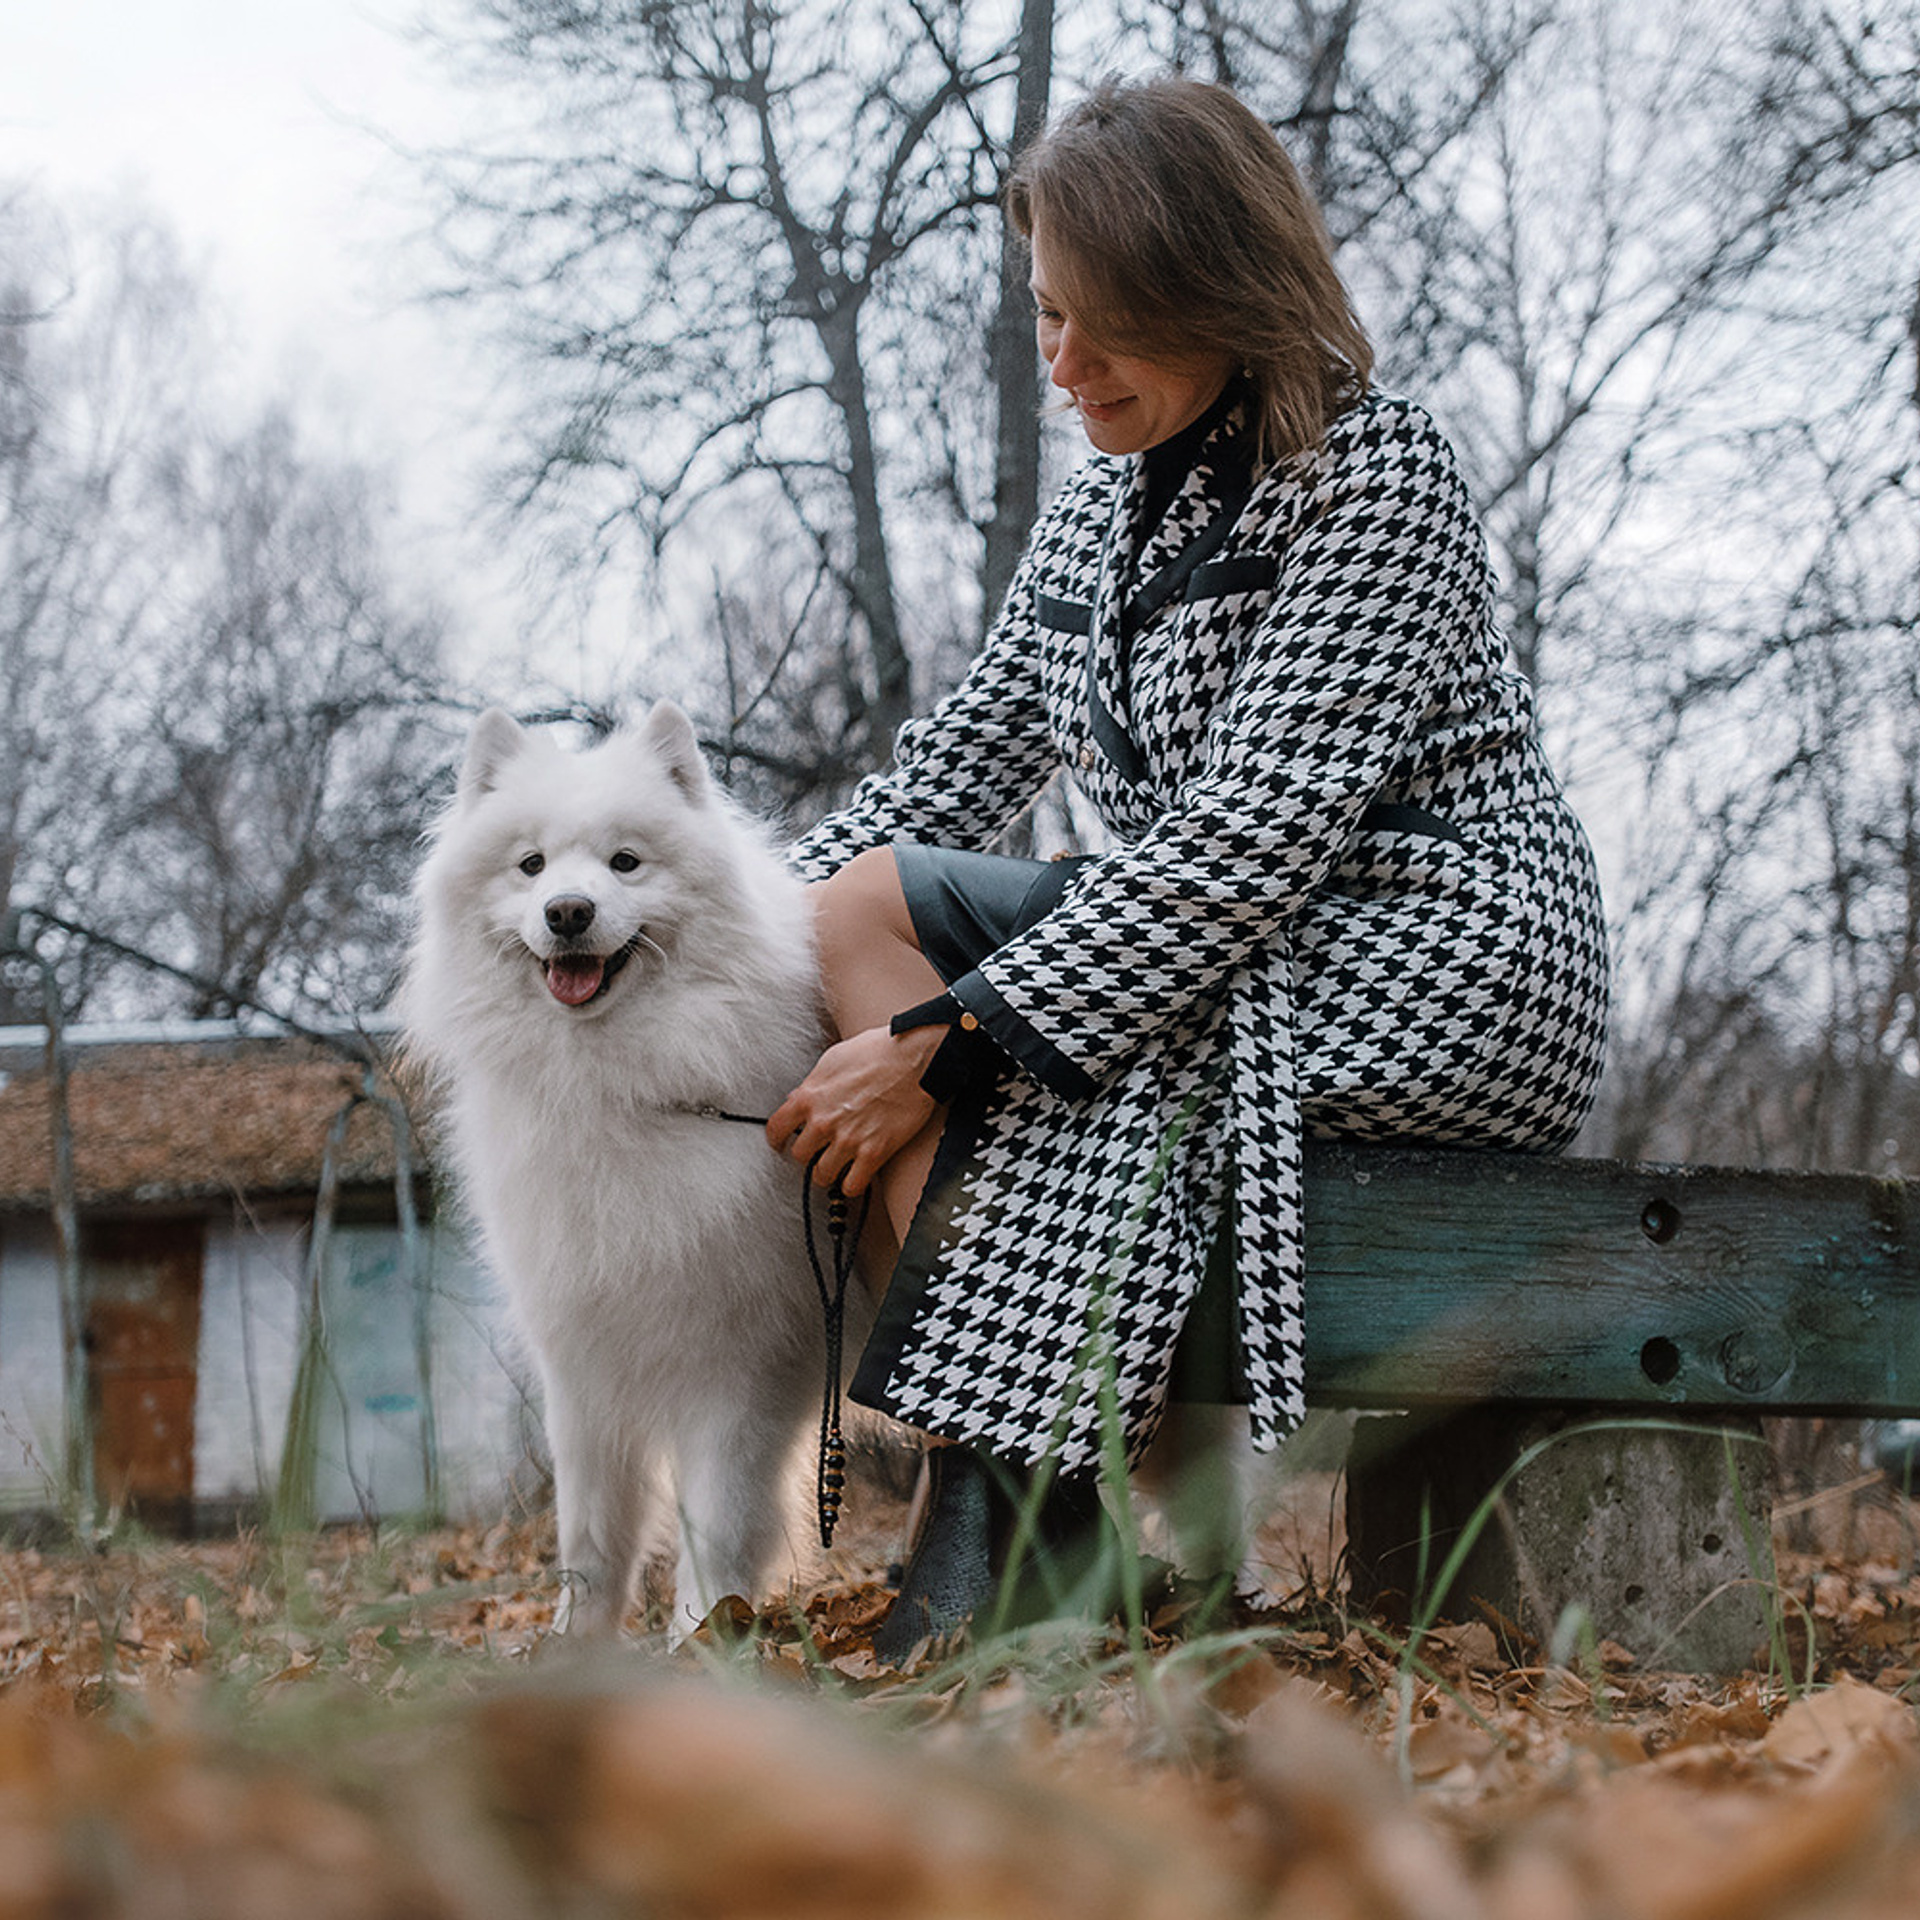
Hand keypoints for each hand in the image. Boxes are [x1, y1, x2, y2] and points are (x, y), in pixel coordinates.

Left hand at [766, 1023, 943, 1195]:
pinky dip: (852, 1184)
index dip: (778, 1139)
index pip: (777, 1129)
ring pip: (822, 1175)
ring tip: (837, 1164)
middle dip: (809, 1153)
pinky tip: (857, 1175)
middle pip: (800, 1156)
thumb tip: (799, 1098)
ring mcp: (848, 1140)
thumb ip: (812, 1084)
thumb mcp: (833, 1059)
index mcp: (809, 1097)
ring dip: (828, 1171)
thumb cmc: (878, 1052)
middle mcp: (824, 1122)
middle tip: (820, 1149)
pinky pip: (852, 1185)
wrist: (915, 1058)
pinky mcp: (874, 1153)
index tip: (782, 1143)